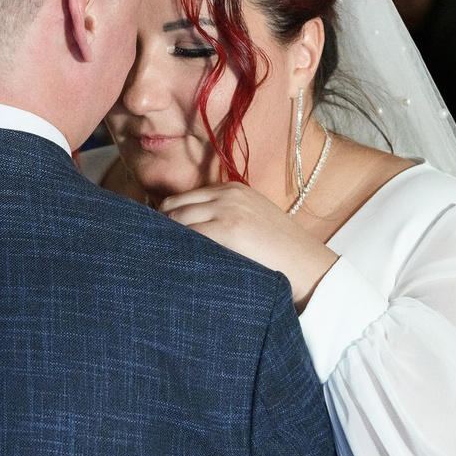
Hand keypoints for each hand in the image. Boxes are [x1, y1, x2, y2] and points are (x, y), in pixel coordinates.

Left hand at [159, 181, 338, 307]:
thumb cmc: (280, 253)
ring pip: (176, 221)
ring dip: (163, 241)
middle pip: (172, 207)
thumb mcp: (252, 221)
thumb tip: (185, 233)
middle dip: (158, 229)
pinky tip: (169, 265)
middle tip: (147, 252)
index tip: (152, 238)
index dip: (164, 220)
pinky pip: (187, 237)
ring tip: (155, 262)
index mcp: (232, 189)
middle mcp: (227, 194)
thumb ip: (223, 218)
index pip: (181, 199)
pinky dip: (174, 250)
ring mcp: (226, 210)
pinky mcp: (227, 230)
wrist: (308, 266)